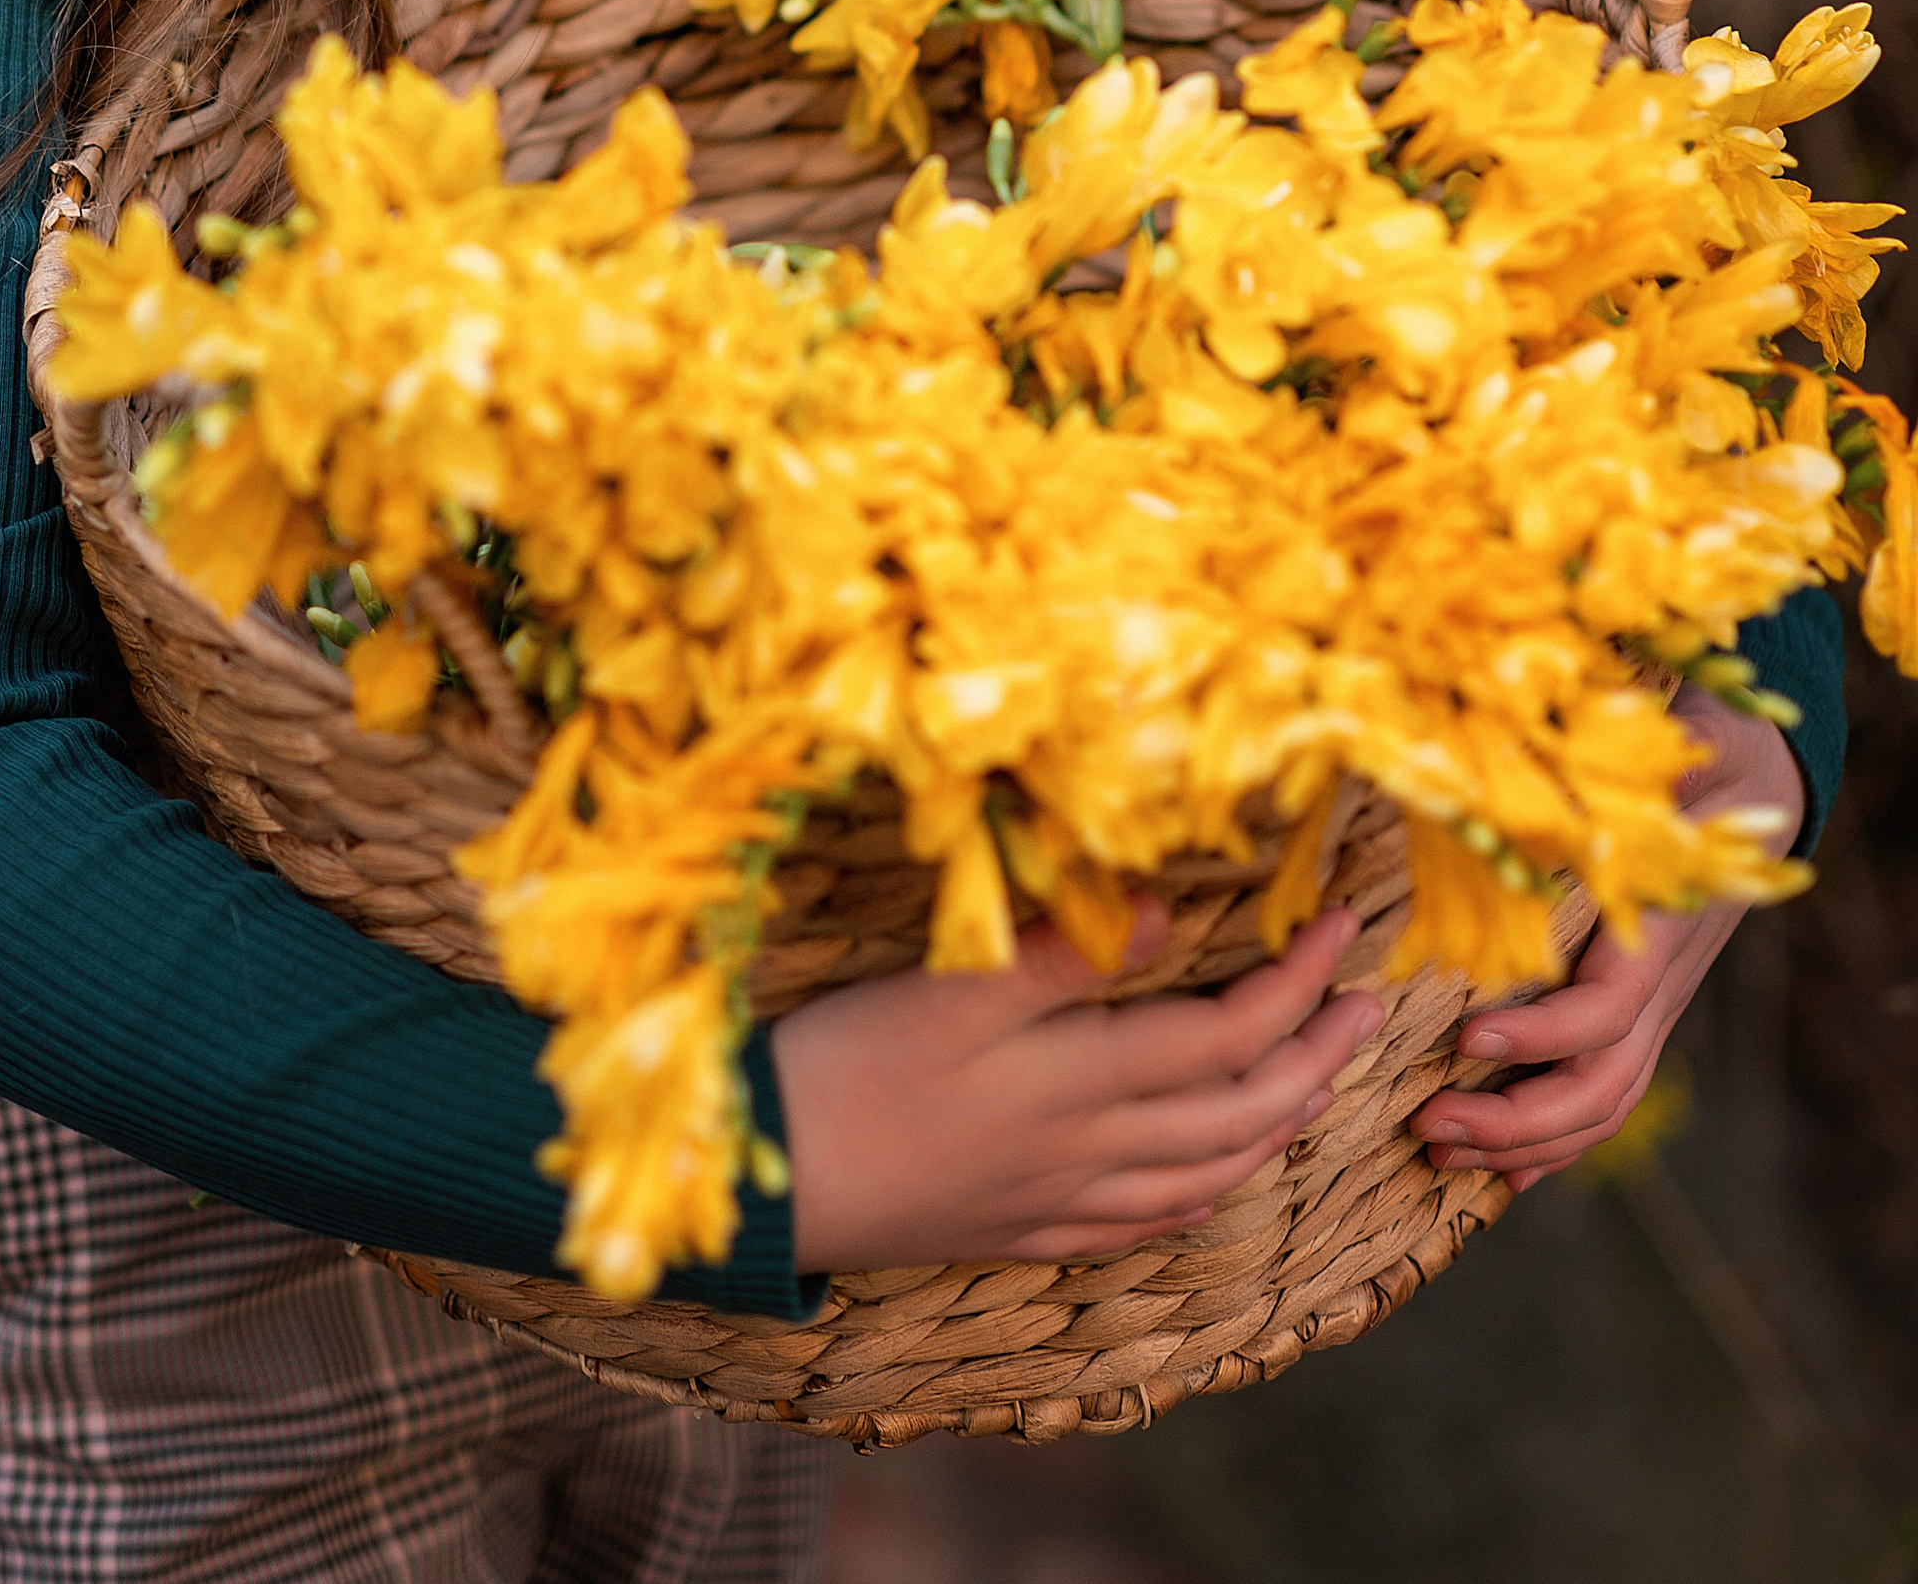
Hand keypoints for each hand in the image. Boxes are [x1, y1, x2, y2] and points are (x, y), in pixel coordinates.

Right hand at [771, 903, 1383, 1270]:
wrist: (772, 1185)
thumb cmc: (848, 1066)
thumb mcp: (947, 988)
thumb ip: (1061, 954)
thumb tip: (1170, 913)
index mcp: (1079, 1078)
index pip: (1227, 1033)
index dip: (1296, 981)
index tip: (1344, 926)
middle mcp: (1089, 1149)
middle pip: (1240, 1112)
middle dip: (1317, 1056)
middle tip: (1369, 1005)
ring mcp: (1059, 1198)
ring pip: (1206, 1175)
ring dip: (1279, 1127)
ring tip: (1320, 1086)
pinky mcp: (1020, 1228)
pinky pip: (1143, 1226)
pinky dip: (1199, 1200)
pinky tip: (1211, 1188)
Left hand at [1409, 695, 1806, 1195]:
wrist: (1755, 789)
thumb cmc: (1704, 761)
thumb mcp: (1675, 753)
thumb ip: (1627, 778)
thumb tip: (1560, 788)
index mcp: (1655, 933)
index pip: (1605, 1010)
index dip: (1542, 1033)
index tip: (1469, 1034)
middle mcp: (1659, 987)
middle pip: (1600, 1083)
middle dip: (1515, 1118)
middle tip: (1429, 1122)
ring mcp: (1653, 1009)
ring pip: (1602, 1104)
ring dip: (1522, 1141)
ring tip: (1439, 1150)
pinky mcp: (1636, 1014)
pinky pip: (1606, 1095)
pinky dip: (1556, 1141)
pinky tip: (1503, 1170)